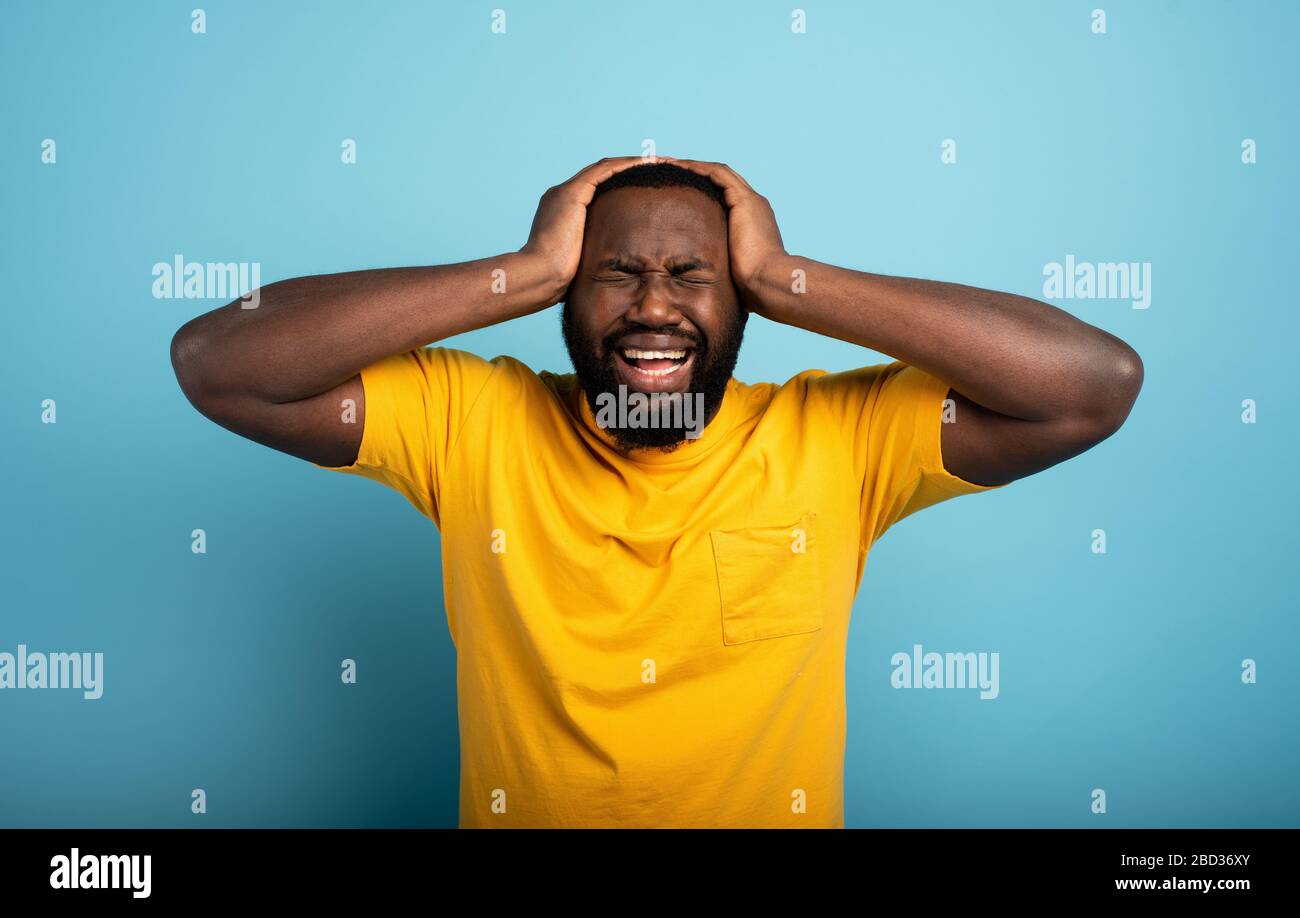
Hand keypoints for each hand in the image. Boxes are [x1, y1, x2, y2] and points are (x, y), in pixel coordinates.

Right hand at [520, 156, 658, 296]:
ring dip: (635, 164)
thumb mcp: (580, 264)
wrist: (539, 276)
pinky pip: (606, 170)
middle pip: (602, 175)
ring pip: (606, 167)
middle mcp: (562, 195)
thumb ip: (592, 256)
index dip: (621, 187)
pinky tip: (651, 164)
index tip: (646, 190)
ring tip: (661, 162)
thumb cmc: (558, 281)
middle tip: (659, 171)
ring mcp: (566, 191)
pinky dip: (629, 165)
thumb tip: (612, 271)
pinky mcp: (573, 192)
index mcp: (562, 211)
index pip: (596, 191)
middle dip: (630, 171)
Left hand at [663, 158, 786, 310]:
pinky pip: (716, 174)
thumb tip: (700, 286)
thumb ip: (719, 269)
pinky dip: (696, 168)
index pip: (723, 198)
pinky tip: (675, 167)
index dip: (699, 192)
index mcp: (751, 223)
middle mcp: (752, 207)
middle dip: (693, 175)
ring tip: (666, 164)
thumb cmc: (751, 289)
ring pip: (717, 172)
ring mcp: (750, 201)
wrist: (768, 284)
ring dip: (691, 167)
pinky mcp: (744, 200)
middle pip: (720, 181)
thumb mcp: (730, 274)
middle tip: (667, 172)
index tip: (675, 192)